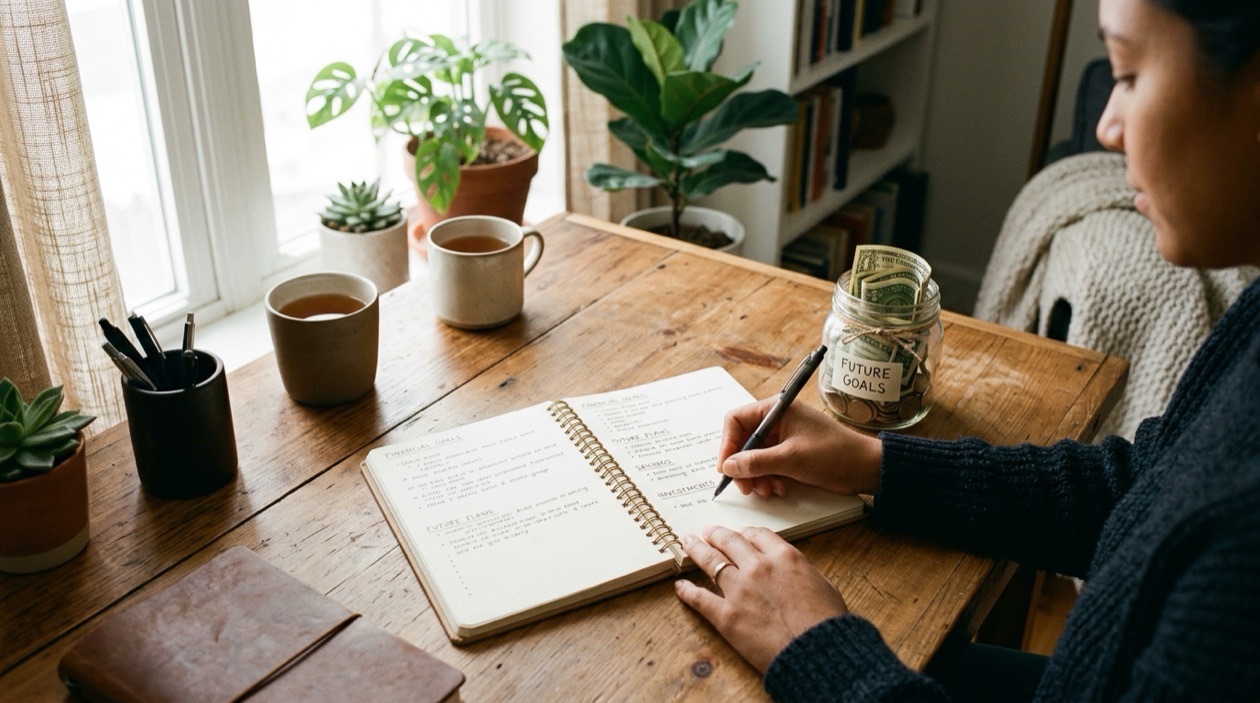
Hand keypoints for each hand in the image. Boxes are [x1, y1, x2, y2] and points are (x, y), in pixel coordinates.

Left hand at [675, 526, 848, 672]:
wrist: (818, 651)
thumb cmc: (826, 623)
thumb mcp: (822, 585)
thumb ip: (801, 572)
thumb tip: (791, 571)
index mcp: (784, 556)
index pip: (757, 535)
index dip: (745, 533)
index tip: (739, 533)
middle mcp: (758, 567)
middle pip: (729, 541)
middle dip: (716, 534)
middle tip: (707, 532)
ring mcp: (739, 590)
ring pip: (710, 561)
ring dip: (696, 550)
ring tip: (687, 543)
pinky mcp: (726, 616)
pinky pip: (700, 598)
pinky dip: (687, 591)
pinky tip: (680, 586)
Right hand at [717, 397, 881, 497]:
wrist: (866, 468)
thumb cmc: (835, 454)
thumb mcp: (791, 459)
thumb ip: (756, 462)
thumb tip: (728, 466)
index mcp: (777, 409)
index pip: (737, 420)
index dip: (728, 444)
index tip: (726, 467)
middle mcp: (778, 421)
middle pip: (744, 442)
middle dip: (743, 466)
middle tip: (746, 486)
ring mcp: (784, 439)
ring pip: (754, 457)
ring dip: (756, 476)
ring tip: (768, 490)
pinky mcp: (791, 455)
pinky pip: (768, 466)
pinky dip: (768, 479)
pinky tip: (779, 489)